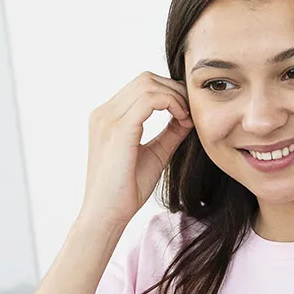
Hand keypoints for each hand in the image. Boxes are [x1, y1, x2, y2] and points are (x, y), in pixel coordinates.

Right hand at [77, 72, 193, 231]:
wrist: (106, 214)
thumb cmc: (126, 190)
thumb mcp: (154, 154)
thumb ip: (169, 132)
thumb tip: (188, 116)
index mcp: (107, 118)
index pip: (140, 86)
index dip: (168, 92)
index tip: (186, 112)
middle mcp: (104, 113)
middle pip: (145, 79)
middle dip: (173, 89)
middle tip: (190, 111)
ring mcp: (108, 119)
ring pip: (148, 84)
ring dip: (174, 96)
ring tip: (186, 116)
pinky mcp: (118, 129)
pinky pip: (149, 99)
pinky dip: (170, 103)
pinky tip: (182, 119)